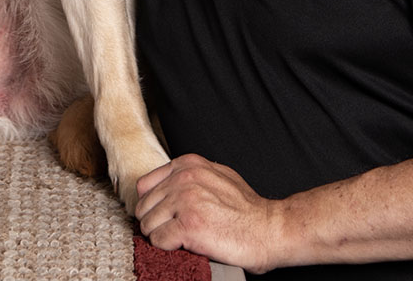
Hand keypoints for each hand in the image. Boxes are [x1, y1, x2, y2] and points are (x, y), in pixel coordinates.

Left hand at [135, 153, 277, 273]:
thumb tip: (168, 187)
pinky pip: (158, 240)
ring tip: (177, 239)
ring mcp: (185, 201)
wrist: (269, 229)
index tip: (160, 216)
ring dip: (159, 236)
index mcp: (188, 164)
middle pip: (144, 206)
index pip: (145, 185)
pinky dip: (166, 248)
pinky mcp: (188, 226)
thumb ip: (190, 175)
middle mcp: (184, 178)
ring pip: (147, 224)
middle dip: (154, 222)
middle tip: (169, 231)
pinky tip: (182, 246)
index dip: (152, 204)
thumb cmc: (247, 208)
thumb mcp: (216, 175)